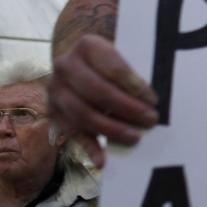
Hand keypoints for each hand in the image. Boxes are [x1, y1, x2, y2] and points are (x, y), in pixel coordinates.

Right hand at [48, 34, 157, 167]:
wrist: (79, 60)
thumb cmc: (111, 60)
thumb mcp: (122, 53)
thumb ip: (134, 71)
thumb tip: (152, 98)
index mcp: (88, 45)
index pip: (113, 68)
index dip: (134, 86)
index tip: (152, 100)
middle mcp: (66, 65)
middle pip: (97, 91)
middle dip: (126, 108)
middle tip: (150, 120)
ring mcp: (56, 89)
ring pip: (83, 113)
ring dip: (111, 129)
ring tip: (135, 137)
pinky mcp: (54, 111)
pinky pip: (72, 132)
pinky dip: (88, 147)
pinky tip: (102, 161)